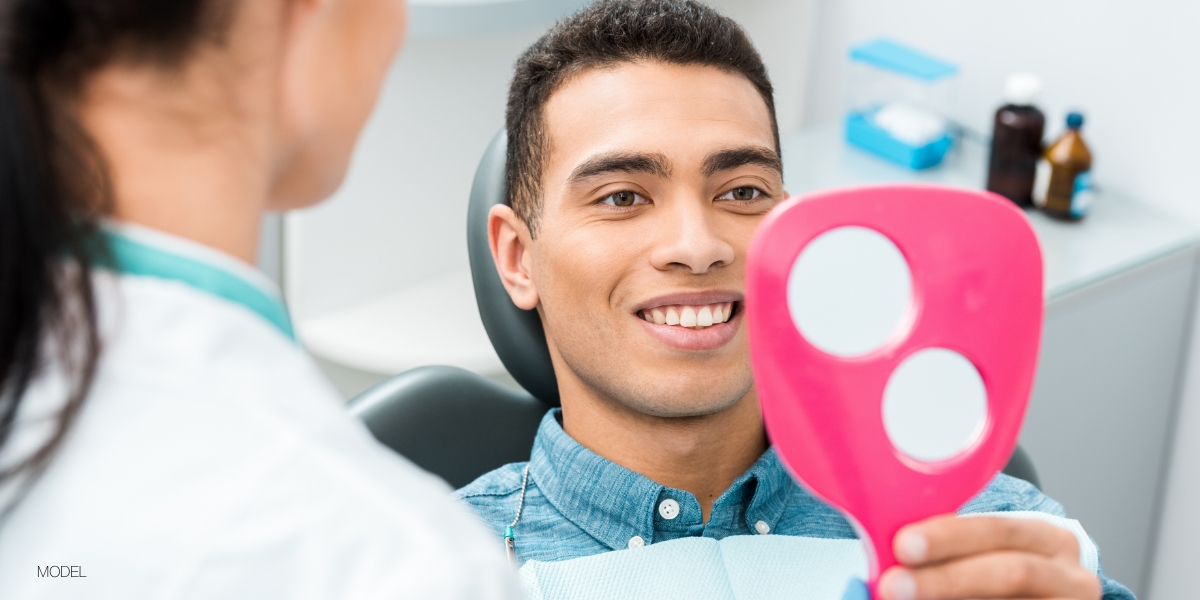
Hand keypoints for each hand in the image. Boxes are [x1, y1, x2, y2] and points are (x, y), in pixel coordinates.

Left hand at [877, 515, 1101, 599]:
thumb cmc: (999, 579)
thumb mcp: (984, 556)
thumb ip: (946, 552)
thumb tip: (888, 559)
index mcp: (1048, 540)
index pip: (1000, 530)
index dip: (950, 536)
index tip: (902, 545)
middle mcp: (1071, 578)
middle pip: (1012, 572)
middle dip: (946, 579)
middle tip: (893, 585)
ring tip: (902, 599)